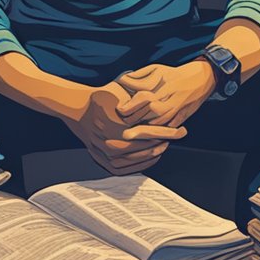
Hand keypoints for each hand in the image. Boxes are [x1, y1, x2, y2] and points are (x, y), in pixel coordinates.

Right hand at [62, 82, 186, 175]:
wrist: (78, 111)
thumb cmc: (101, 97)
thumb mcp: (119, 90)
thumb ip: (138, 95)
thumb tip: (157, 97)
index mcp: (118, 126)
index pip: (151, 132)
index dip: (168, 131)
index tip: (181, 129)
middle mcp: (113, 144)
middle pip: (147, 147)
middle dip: (165, 142)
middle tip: (177, 136)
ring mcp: (108, 156)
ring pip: (140, 159)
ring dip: (156, 153)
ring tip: (165, 145)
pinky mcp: (105, 163)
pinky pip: (128, 169)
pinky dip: (143, 164)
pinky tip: (152, 157)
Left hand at [115, 62, 217, 128]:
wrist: (203, 78)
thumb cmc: (175, 74)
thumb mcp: (157, 69)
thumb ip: (140, 75)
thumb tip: (122, 80)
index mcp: (166, 83)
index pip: (145, 96)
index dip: (131, 104)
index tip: (120, 108)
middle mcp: (173, 96)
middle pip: (152, 111)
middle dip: (136, 117)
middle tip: (124, 119)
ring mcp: (179, 107)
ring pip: (160, 121)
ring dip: (145, 125)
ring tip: (132, 125)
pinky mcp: (183, 116)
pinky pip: (168, 127)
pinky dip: (157, 129)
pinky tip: (146, 129)